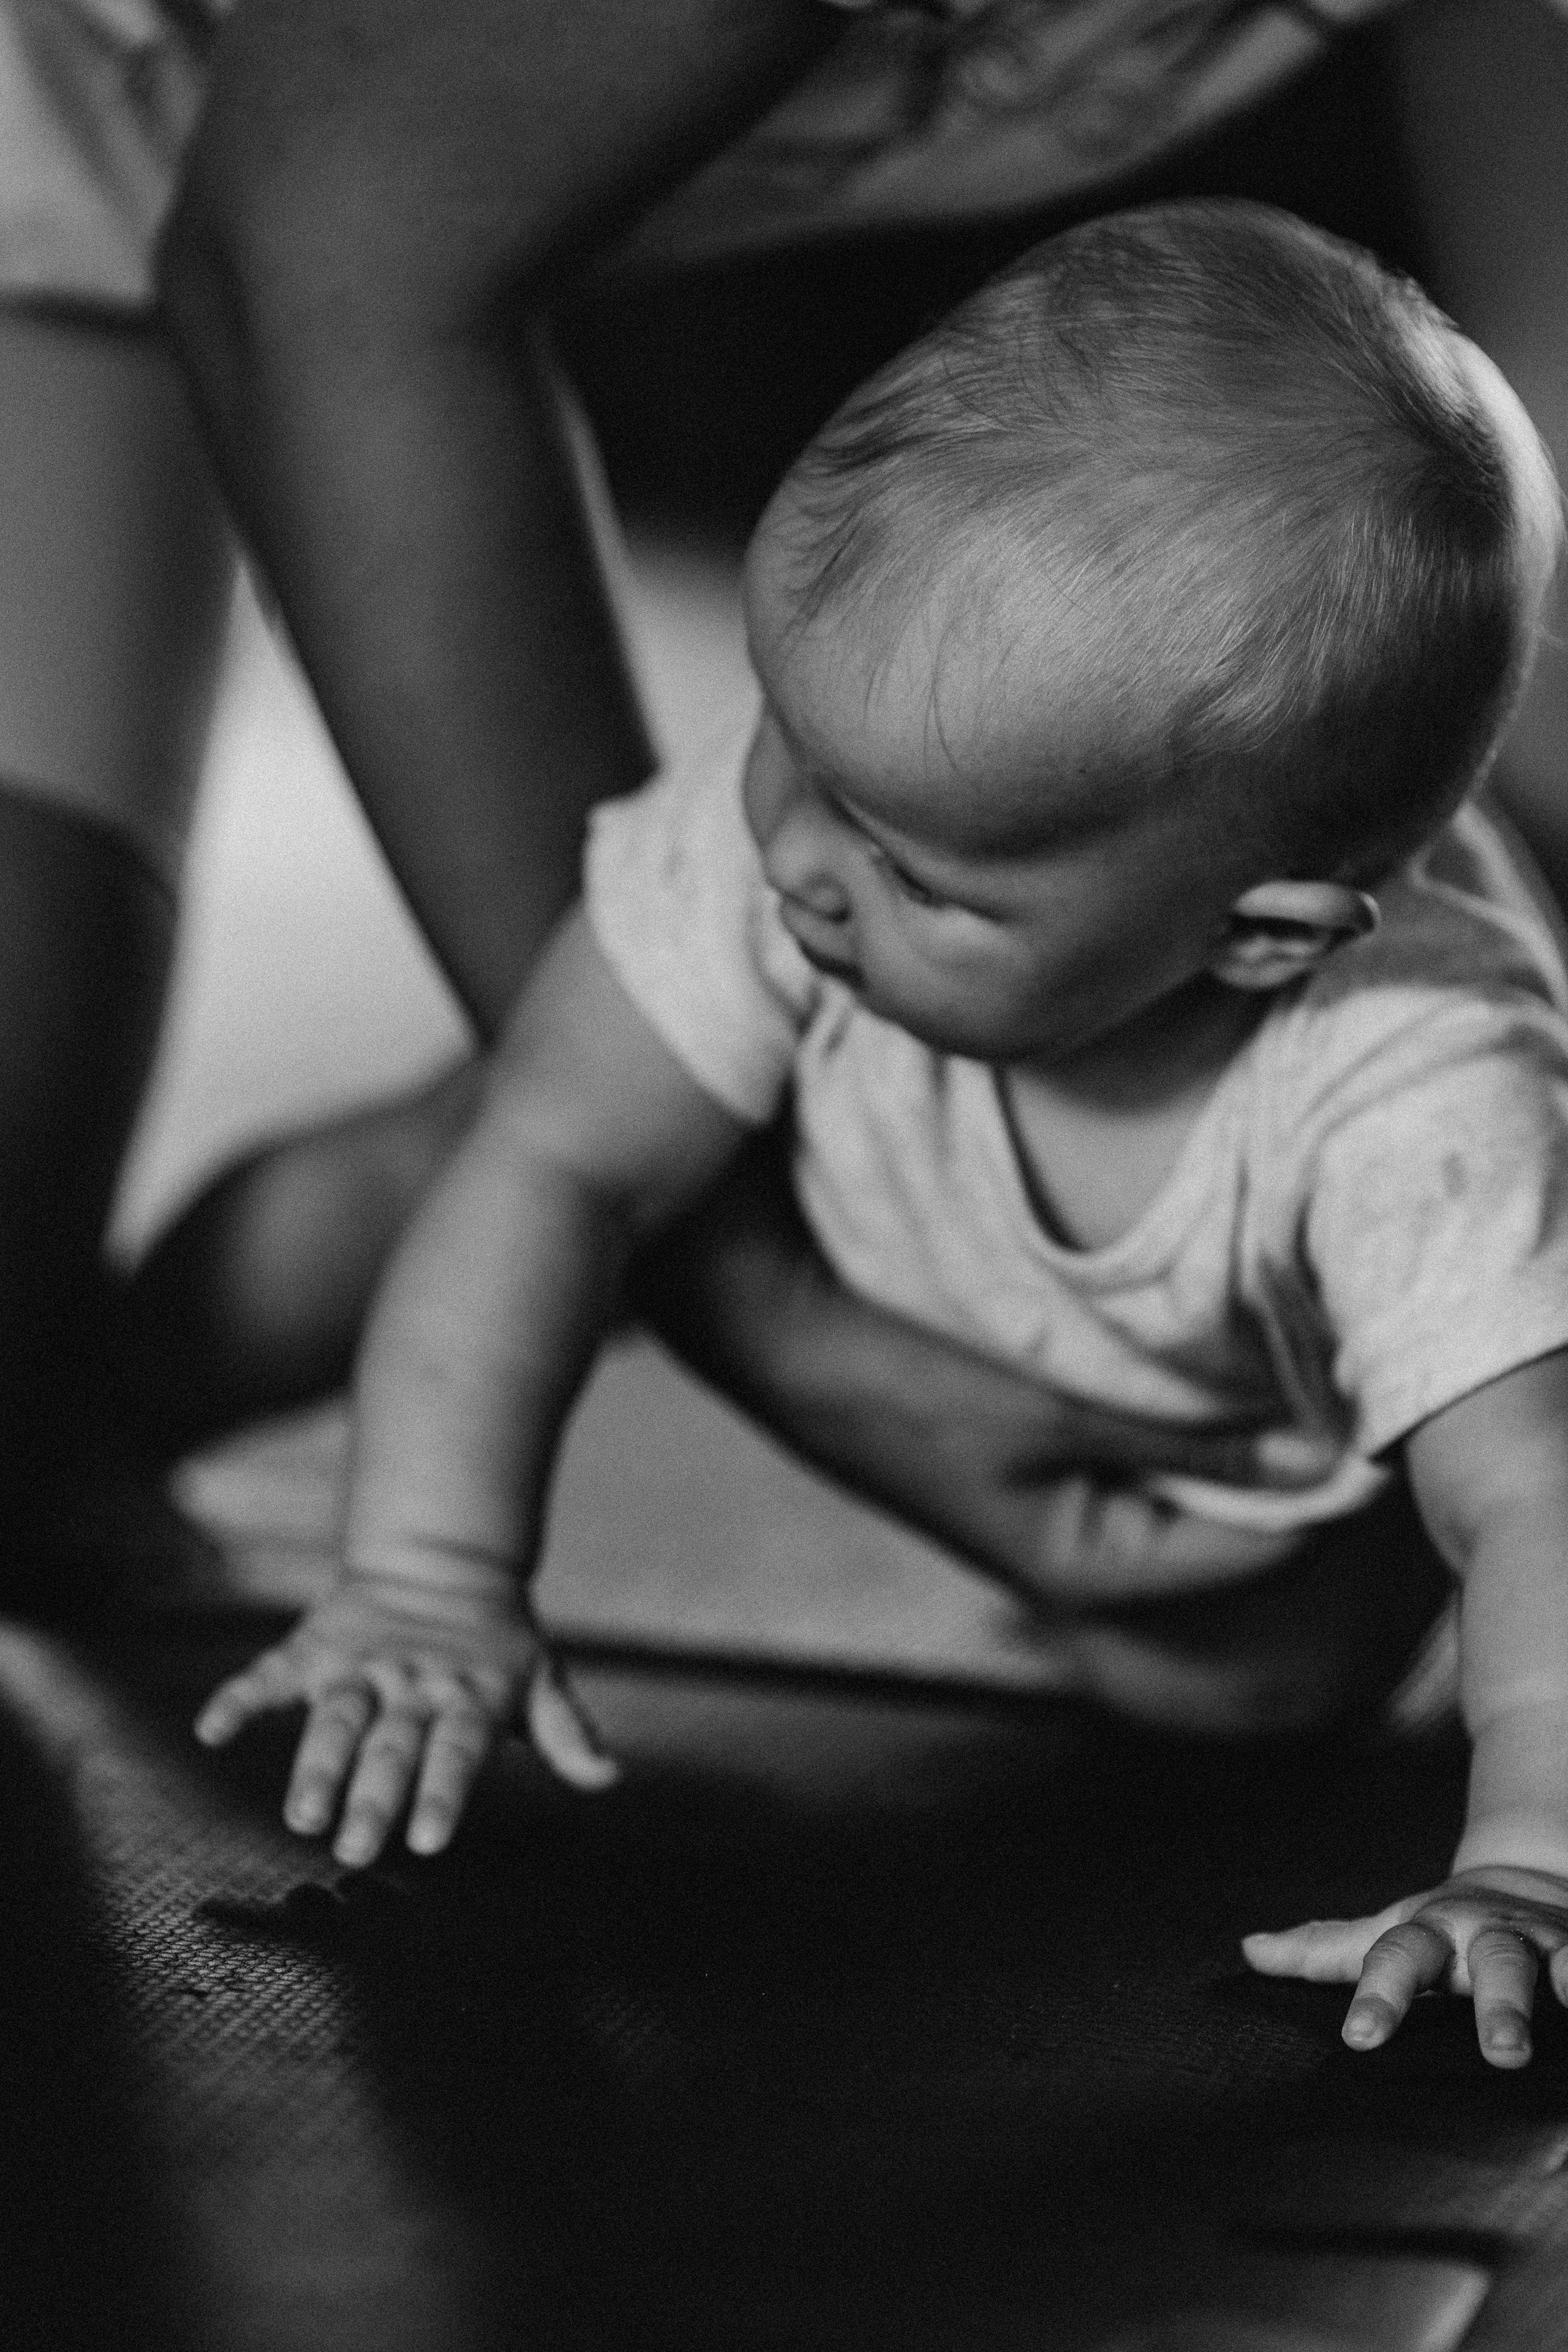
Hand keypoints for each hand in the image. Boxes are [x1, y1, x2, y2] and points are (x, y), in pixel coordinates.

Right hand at [194, 1571, 618, 1866]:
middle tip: (356, 1849)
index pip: (457, 1748)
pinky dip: (240, 1699)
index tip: (431, 1839)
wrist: (441, 1562)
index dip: (445, 1791)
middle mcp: (413, 1682)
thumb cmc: (495, 1644)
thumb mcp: (540, 1680)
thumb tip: (610, 1778)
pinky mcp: (316, 1648)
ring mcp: (361, 1665)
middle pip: (392, 1744)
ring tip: (302, 1815)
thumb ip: (567, 1733)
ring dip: (316, 1764)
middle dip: (373, 1796)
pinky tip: (212, 1730)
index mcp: (468, 1694)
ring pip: (335, 1716)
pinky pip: (272, 1673)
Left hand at [1243, 1866, 1567, 2067]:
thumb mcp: (1386, 1933)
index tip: (1360, 2038)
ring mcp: (1549, 1944)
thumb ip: (1322, 1950)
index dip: (1379, 1997)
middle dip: (1501, 2004)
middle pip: (1495, 1965)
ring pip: (1559, 1964)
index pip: (1398, 1962)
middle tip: (1503, 2053)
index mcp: (1432, 1935)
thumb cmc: (1441, 1929)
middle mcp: (1491, 1937)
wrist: (1525, 1883)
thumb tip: (1247, 1952)